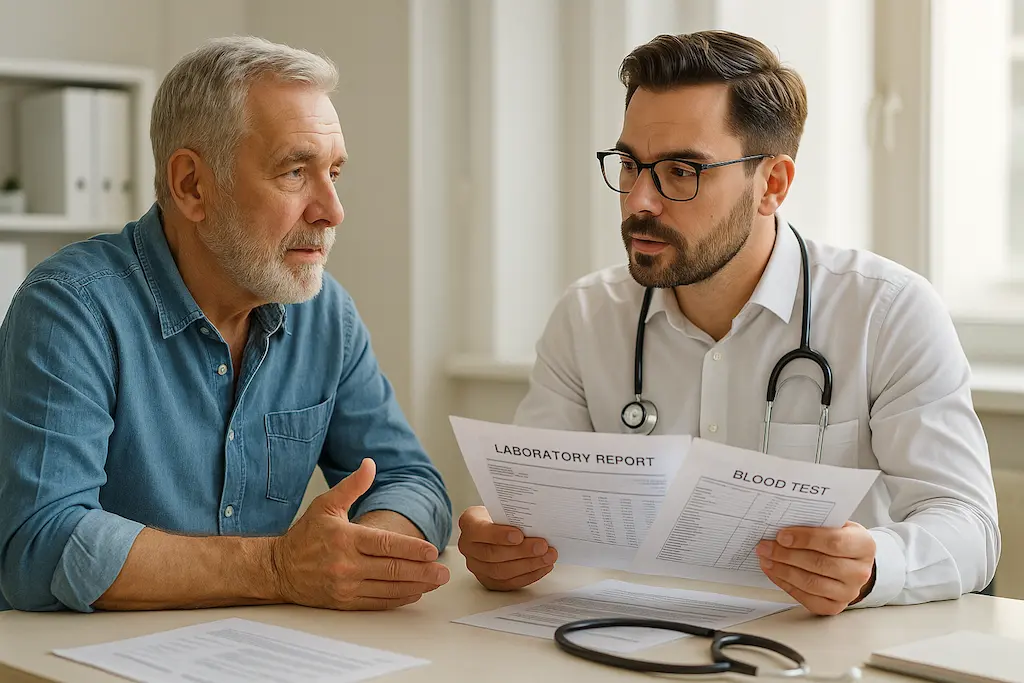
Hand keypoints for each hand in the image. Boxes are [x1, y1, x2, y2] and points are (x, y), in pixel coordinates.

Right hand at [271, 458, 449, 609]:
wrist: (278, 569)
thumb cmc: (305, 535)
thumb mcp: (326, 505)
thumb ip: (352, 486)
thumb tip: (370, 464)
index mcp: (345, 538)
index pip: (386, 544)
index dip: (412, 548)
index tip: (432, 550)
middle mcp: (346, 565)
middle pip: (392, 569)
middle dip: (422, 571)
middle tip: (444, 571)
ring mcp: (345, 586)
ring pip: (388, 588)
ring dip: (416, 586)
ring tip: (436, 581)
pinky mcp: (344, 602)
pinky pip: (377, 602)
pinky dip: (398, 598)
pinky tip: (414, 592)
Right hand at [457, 506, 556, 589]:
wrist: (494, 528)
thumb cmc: (500, 516)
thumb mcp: (502, 508)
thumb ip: (513, 514)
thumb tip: (538, 521)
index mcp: (469, 524)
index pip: (480, 531)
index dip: (499, 535)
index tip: (519, 535)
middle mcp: (468, 547)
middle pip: (493, 554)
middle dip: (521, 551)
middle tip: (542, 546)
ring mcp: (477, 566)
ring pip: (501, 571)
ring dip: (529, 565)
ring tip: (548, 557)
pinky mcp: (488, 580)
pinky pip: (509, 582)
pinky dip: (529, 575)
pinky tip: (543, 567)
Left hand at [756, 521, 875, 615]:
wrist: (852, 562)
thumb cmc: (840, 539)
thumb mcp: (836, 524)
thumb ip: (816, 523)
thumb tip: (782, 523)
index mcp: (864, 545)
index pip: (833, 542)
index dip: (805, 538)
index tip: (781, 535)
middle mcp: (860, 572)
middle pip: (819, 564)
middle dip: (787, 555)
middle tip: (765, 546)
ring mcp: (848, 592)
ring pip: (811, 583)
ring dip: (782, 570)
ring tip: (765, 558)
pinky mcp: (834, 606)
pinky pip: (806, 598)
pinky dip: (786, 584)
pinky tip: (773, 572)